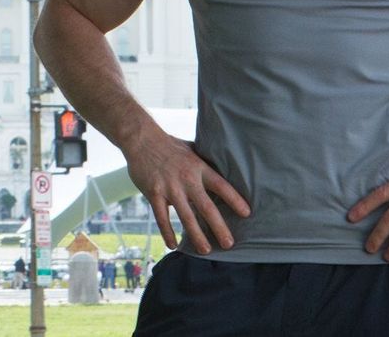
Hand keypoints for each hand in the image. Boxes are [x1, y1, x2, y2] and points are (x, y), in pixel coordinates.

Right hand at [122, 130, 249, 254]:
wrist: (142, 139)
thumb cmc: (169, 144)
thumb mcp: (192, 150)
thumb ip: (204, 163)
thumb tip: (222, 170)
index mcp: (199, 168)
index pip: (221, 186)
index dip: (234, 200)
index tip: (246, 213)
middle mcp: (187, 179)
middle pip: (206, 207)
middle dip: (219, 227)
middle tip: (229, 244)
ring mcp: (170, 188)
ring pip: (186, 216)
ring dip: (196, 235)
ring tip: (205, 250)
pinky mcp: (154, 193)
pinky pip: (162, 217)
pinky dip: (167, 232)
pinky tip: (173, 245)